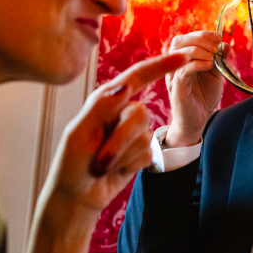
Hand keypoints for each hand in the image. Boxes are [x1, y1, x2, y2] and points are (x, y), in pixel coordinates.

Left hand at [42, 53, 186, 217]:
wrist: (77, 196)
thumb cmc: (70, 164)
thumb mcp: (79, 133)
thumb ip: (101, 106)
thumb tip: (125, 85)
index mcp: (105, 101)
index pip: (137, 77)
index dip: (161, 65)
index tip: (182, 56)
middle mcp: (121, 112)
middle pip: (141, 115)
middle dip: (121, 141)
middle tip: (100, 161)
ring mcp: (132, 133)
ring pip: (145, 137)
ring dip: (123, 156)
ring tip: (103, 166)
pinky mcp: (141, 151)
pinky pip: (148, 154)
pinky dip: (130, 165)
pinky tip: (115, 170)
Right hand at [164, 31, 227, 146]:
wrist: (196, 120)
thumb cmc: (203, 96)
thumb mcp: (215, 75)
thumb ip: (219, 60)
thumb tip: (225, 44)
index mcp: (182, 59)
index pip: (187, 37)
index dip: (202, 34)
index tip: (218, 37)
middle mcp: (174, 64)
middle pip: (179, 41)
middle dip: (200, 39)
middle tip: (215, 47)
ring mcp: (173, 75)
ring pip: (179, 52)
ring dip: (199, 50)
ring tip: (213, 58)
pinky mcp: (176, 87)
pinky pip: (183, 70)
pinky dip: (197, 63)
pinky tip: (209, 65)